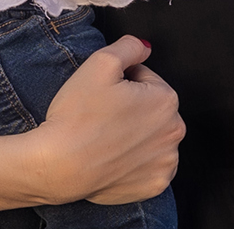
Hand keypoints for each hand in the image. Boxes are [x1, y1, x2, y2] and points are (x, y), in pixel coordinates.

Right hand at [33, 35, 183, 204]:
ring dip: (135, 134)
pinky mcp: (154, 186)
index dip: (120, 82)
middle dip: (131, 107)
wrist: (60, 165)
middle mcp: (174, 133)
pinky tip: (114, 157)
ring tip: (106, 136)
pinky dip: (134, 161)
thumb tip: (145, 48)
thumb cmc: (78, 116)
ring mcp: (166, 162)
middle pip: (151, 108)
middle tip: (102, 114)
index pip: (145, 79)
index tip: (103, 93)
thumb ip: (129, 46)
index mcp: (166, 100)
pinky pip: (148, 166)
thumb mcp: (100, 62)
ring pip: (151, 137)